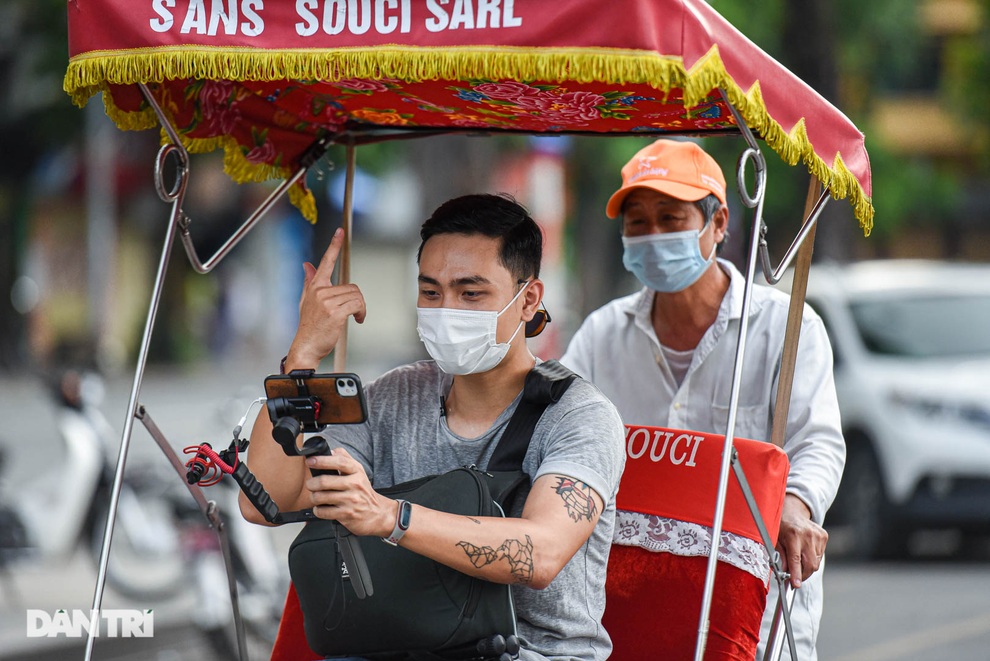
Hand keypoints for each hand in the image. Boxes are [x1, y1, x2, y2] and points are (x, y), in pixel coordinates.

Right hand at [286, 228, 366, 368]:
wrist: (306, 346)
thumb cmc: (309, 326)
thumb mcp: (306, 301)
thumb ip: (309, 282)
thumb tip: (307, 265)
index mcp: (315, 287)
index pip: (326, 262)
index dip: (334, 246)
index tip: (340, 231)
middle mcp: (320, 291)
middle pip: (352, 286)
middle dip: (357, 300)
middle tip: (355, 312)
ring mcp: (327, 302)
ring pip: (356, 296)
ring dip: (361, 308)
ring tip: (355, 317)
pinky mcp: (335, 313)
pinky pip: (358, 305)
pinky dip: (362, 313)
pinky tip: (358, 320)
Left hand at [304, 448, 393, 536]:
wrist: (377, 513)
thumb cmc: (363, 492)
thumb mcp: (358, 472)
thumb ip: (345, 459)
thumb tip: (331, 450)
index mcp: (357, 472)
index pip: (339, 462)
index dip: (322, 460)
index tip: (310, 461)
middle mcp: (355, 485)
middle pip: (324, 481)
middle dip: (311, 483)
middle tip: (311, 484)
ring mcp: (351, 500)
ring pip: (321, 497)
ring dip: (313, 497)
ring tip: (316, 496)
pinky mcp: (346, 514)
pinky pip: (323, 511)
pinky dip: (318, 510)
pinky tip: (321, 508)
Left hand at [776, 494, 827, 587]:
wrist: (793, 511)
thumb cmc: (781, 526)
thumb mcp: (775, 539)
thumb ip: (779, 556)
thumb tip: (783, 572)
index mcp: (793, 535)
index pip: (795, 559)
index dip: (795, 574)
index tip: (795, 585)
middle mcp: (807, 535)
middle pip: (810, 564)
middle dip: (803, 575)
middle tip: (795, 577)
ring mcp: (818, 536)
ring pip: (816, 562)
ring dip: (807, 565)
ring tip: (798, 556)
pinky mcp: (824, 536)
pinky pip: (820, 556)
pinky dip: (812, 558)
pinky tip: (805, 549)